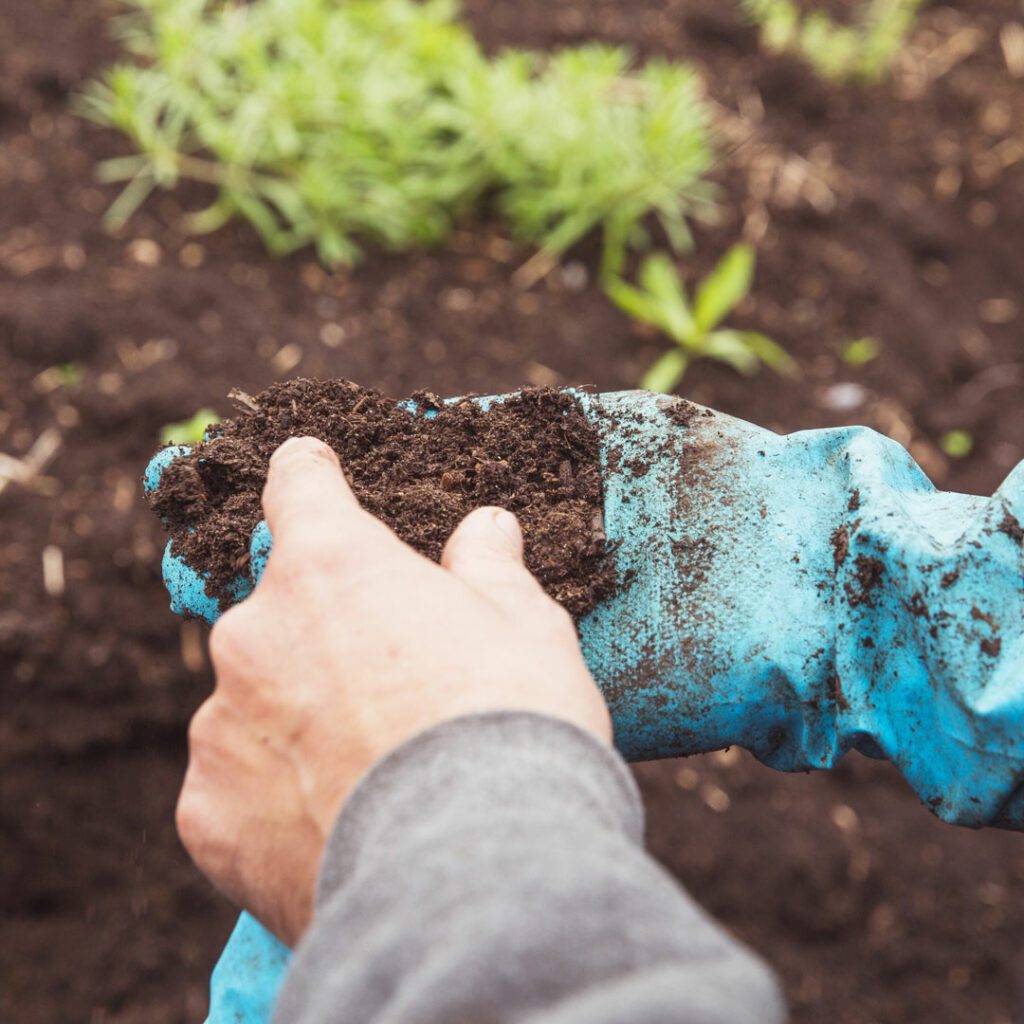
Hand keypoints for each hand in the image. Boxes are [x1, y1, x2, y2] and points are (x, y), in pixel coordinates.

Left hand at [176, 436, 610, 945]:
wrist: (476, 874)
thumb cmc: (512, 724)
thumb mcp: (525, 627)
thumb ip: (490, 567)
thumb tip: (486, 526)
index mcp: (331, 565)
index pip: (301, 485)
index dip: (311, 474)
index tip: (312, 470)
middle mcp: (255, 631)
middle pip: (281, 608)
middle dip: (326, 632)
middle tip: (392, 684)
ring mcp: (221, 724)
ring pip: (255, 700)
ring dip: (297, 717)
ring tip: (371, 772)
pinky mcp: (208, 814)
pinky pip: (235, 785)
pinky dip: (273, 795)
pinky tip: (334, 823)